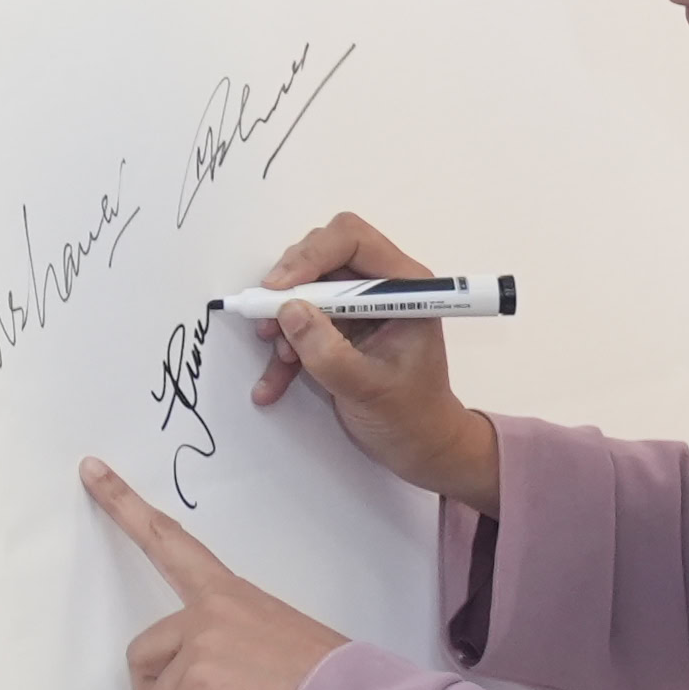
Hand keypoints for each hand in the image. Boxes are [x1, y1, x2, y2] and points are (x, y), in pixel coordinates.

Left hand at [86, 463, 346, 689]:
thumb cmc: (323, 686)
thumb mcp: (272, 647)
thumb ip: (226, 653)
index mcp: (228, 594)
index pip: (170, 541)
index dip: (124, 505)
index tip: (90, 470)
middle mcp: (208, 610)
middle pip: (141, 657)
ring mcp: (200, 643)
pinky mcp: (196, 682)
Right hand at [236, 212, 498, 511]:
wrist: (420, 449)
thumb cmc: (411, 418)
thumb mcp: (368, 388)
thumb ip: (328, 352)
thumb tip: (289, 311)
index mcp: (404, 286)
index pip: (352, 240)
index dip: (311, 255)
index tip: (279, 289)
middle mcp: (380, 288)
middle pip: (322, 256)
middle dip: (290, 288)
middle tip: (268, 321)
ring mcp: (357, 308)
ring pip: (305, 290)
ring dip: (282, 322)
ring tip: (280, 359)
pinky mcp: (338, 330)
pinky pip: (300, 325)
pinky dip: (283, 353)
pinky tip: (271, 387)